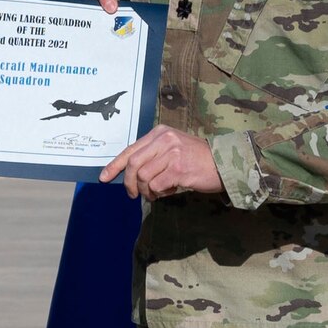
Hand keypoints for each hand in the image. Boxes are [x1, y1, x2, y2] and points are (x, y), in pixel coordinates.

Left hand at [101, 124, 222, 201]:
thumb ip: (152, 155)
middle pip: (133, 164)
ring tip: (157, 193)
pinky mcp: (179, 169)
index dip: (114, 166)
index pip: (130, 150)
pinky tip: (168, 191)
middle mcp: (164, 139)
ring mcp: (172, 153)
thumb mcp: (173, 148)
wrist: (223, 163)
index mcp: (160, 132)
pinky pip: (157, 186)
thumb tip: (129, 173)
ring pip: (143, 177)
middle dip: (129, 183)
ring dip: (146, 191)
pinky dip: (158, 193)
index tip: (104, 178)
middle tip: (133, 195)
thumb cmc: (197, 158)